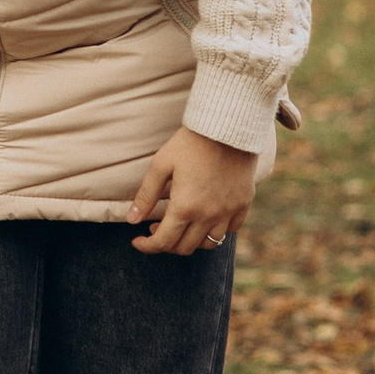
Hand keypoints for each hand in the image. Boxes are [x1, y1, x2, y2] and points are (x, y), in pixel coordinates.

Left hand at [127, 126, 259, 256]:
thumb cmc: (190, 143)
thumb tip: (131, 220)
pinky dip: (215, 231)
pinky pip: (230, 230)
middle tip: (155, 227)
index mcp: (184, 207)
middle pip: (184, 247)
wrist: (228, 127)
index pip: (163, 242)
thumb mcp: (161, 165)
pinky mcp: (243, 204)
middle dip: (165, 243)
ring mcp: (228, 212)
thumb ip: (146, 196)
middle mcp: (208, 215)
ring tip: (180, 225)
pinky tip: (205, 219)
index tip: (137, 240)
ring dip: (190, 241)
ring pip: (208, 244)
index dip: (146, 246)